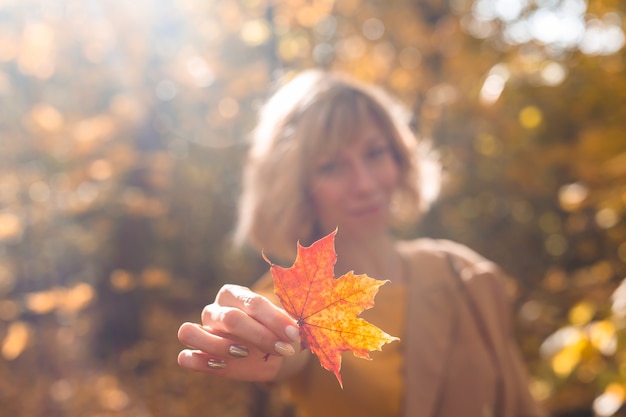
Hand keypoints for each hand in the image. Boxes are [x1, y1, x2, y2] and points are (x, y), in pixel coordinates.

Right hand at [177, 284, 301, 381]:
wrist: (274, 353)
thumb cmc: (278, 332)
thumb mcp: (285, 324)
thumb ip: (285, 322)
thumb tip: (294, 329)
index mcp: (235, 294)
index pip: (252, 302)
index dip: (274, 319)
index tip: (294, 334)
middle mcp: (216, 310)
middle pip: (229, 319)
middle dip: (259, 335)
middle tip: (283, 349)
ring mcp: (204, 332)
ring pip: (190, 332)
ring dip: (219, 345)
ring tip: (244, 353)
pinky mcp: (199, 356)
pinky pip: (185, 358)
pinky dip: (200, 362)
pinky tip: (223, 365)